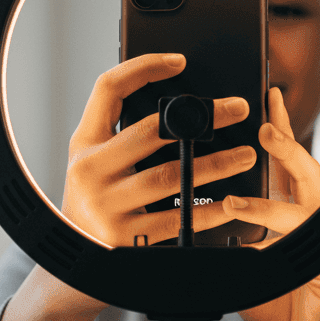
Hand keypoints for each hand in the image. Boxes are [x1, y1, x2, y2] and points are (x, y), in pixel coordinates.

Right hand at [61, 53, 257, 245]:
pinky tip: (229, 203)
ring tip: (245, 154)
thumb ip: (121, 136)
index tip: (180, 62)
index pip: (108, 89)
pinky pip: (176, 220)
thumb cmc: (95, 201)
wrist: (73, 258)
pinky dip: (206, 211)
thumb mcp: (94, 163)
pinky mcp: (124, 238)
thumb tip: (178, 105)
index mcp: (83, 143)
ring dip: (215, 164)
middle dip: (201, 116)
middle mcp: (89, 170)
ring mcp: (105, 205)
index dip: (143, 68)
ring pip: (170, 175)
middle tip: (237, 109)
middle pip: (151, 130)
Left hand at [222, 87, 319, 320]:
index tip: (261, 102)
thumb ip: (223, 243)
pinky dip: (275, 219)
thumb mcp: (241, 267)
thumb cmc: (280, 305)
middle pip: (299, 162)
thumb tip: (185, 226)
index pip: (279, 167)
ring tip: (265, 138)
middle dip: (284, 131)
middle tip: (264, 105)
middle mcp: (308, 219)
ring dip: (286, 158)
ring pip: (309, 186)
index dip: (274, 132)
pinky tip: (247, 214)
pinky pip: (304, 233)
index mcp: (287, 216)